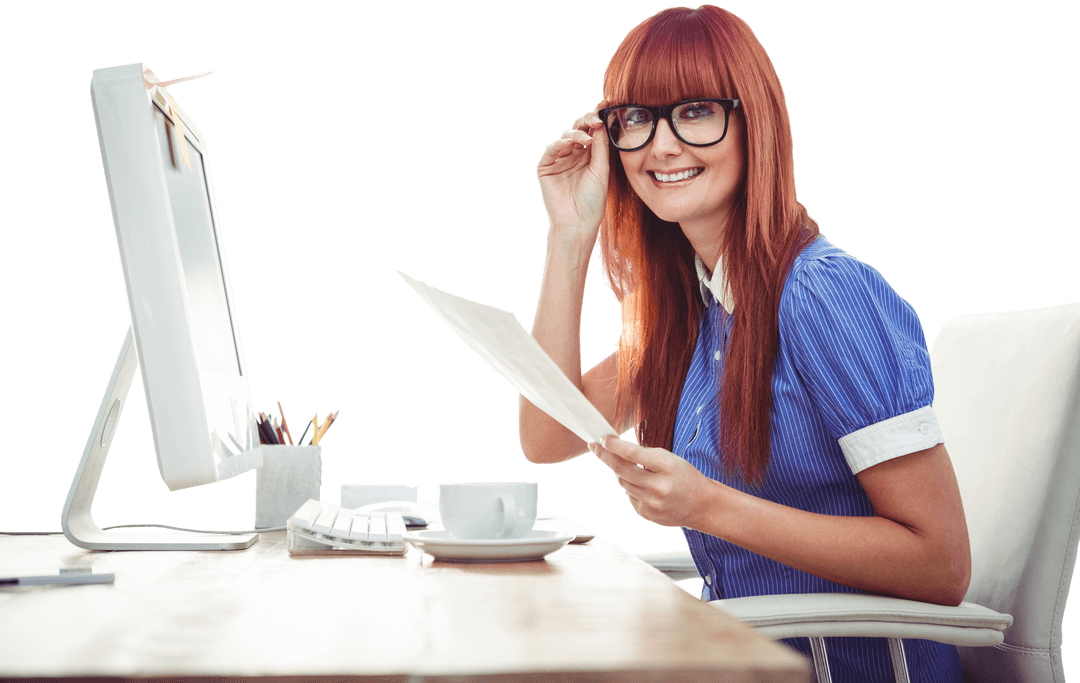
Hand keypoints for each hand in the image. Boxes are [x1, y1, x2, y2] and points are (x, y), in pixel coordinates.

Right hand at [536, 100, 609, 243]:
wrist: (578, 223)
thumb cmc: (592, 201)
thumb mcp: (601, 171)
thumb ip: (600, 147)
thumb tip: (601, 122)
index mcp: (589, 155)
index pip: (593, 131)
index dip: (598, 116)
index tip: (607, 103)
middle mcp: (574, 154)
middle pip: (579, 129)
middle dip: (587, 120)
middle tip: (597, 118)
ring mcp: (559, 160)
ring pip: (565, 137)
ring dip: (576, 133)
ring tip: (587, 138)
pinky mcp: (545, 167)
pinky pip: (551, 149)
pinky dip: (560, 143)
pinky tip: (571, 143)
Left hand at [589, 435, 713, 527]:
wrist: (701, 505)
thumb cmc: (684, 477)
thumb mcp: (669, 458)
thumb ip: (644, 455)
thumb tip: (614, 451)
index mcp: (666, 467)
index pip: (633, 453)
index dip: (614, 446)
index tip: (602, 439)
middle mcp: (658, 486)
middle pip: (620, 469)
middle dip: (604, 456)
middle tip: (594, 446)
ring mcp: (651, 502)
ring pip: (622, 482)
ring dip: (621, 472)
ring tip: (633, 468)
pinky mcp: (646, 513)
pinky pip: (629, 495)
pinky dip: (632, 488)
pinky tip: (645, 487)